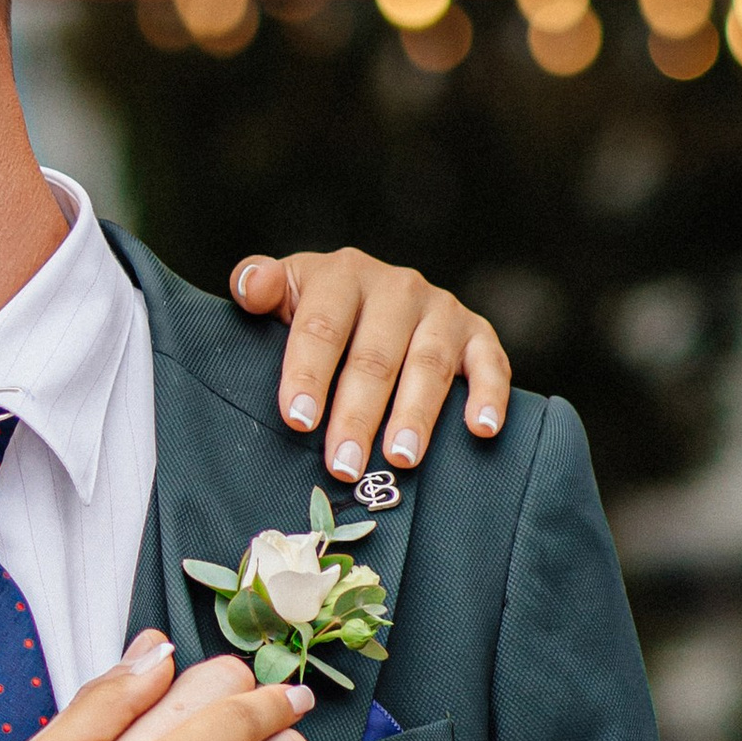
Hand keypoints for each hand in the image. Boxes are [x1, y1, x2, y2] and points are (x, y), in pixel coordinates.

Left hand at [230, 248, 511, 483]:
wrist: (373, 296)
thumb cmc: (317, 310)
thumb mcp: (284, 292)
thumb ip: (258, 286)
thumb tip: (251, 285)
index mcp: (341, 276)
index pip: (322, 328)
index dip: (308, 374)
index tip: (298, 421)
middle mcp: (397, 287)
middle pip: (375, 356)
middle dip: (357, 414)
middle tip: (344, 464)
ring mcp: (441, 310)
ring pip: (429, 365)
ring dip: (415, 415)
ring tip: (399, 459)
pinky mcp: (477, 333)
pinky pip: (490, 364)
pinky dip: (489, 396)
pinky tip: (480, 430)